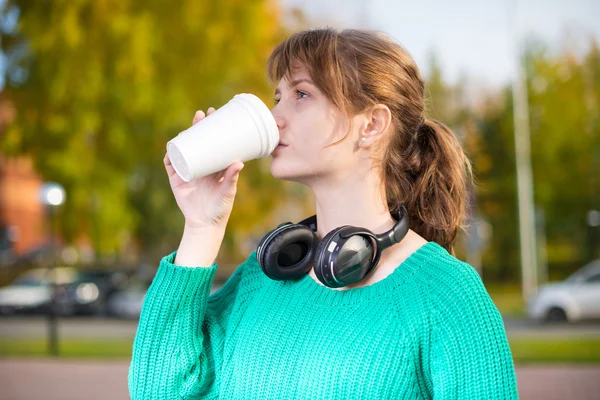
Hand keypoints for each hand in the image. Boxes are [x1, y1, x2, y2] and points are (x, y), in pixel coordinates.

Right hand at [164, 107, 243, 228]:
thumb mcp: (227, 192)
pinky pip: (170, 165)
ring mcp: (187, 171)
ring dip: (182, 137)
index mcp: (214, 165)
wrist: (205, 224)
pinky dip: (170, 157)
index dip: (212, 126)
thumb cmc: (220, 208)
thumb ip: (232, 178)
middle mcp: (201, 165)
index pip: (213, 141)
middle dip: (197, 126)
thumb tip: (239, 162)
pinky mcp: (176, 180)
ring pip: (183, 149)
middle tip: (200, 115)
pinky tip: (171, 149)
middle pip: (197, 140)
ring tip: (186, 130)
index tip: (214, 112)